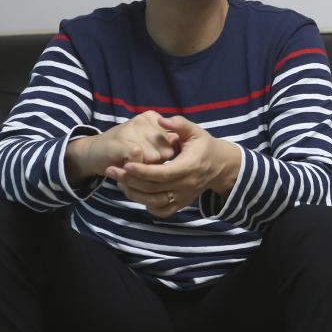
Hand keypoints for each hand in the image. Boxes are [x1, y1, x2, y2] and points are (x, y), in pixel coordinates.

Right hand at [65, 110, 178, 184]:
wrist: (92, 153)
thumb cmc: (125, 151)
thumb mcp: (147, 143)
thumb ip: (164, 145)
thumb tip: (180, 154)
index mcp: (153, 118)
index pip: (172, 143)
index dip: (163, 157)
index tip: (148, 156)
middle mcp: (144, 120)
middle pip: (166, 151)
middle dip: (156, 163)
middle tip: (139, 161)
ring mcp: (133, 128)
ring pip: (155, 157)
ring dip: (145, 167)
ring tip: (132, 163)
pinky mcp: (123, 141)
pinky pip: (140, 159)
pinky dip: (134, 168)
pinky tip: (125, 165)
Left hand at [105, 116, 240, 217]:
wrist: (220, 166)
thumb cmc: (205, 146)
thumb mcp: (196, 131)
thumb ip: (179, 124)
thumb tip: (161, 120)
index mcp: (189, 167)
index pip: (162, 174)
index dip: (143, 171)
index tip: (126, 164)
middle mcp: (186, 185)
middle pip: (153, 189)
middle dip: (130, 180)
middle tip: (111, 170)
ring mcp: (183, 197)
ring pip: (154, 202)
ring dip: (134, 194)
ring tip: (118, 181)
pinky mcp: (181, 204)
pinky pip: (161, 210)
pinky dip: (146, 205)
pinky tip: (135, 193)